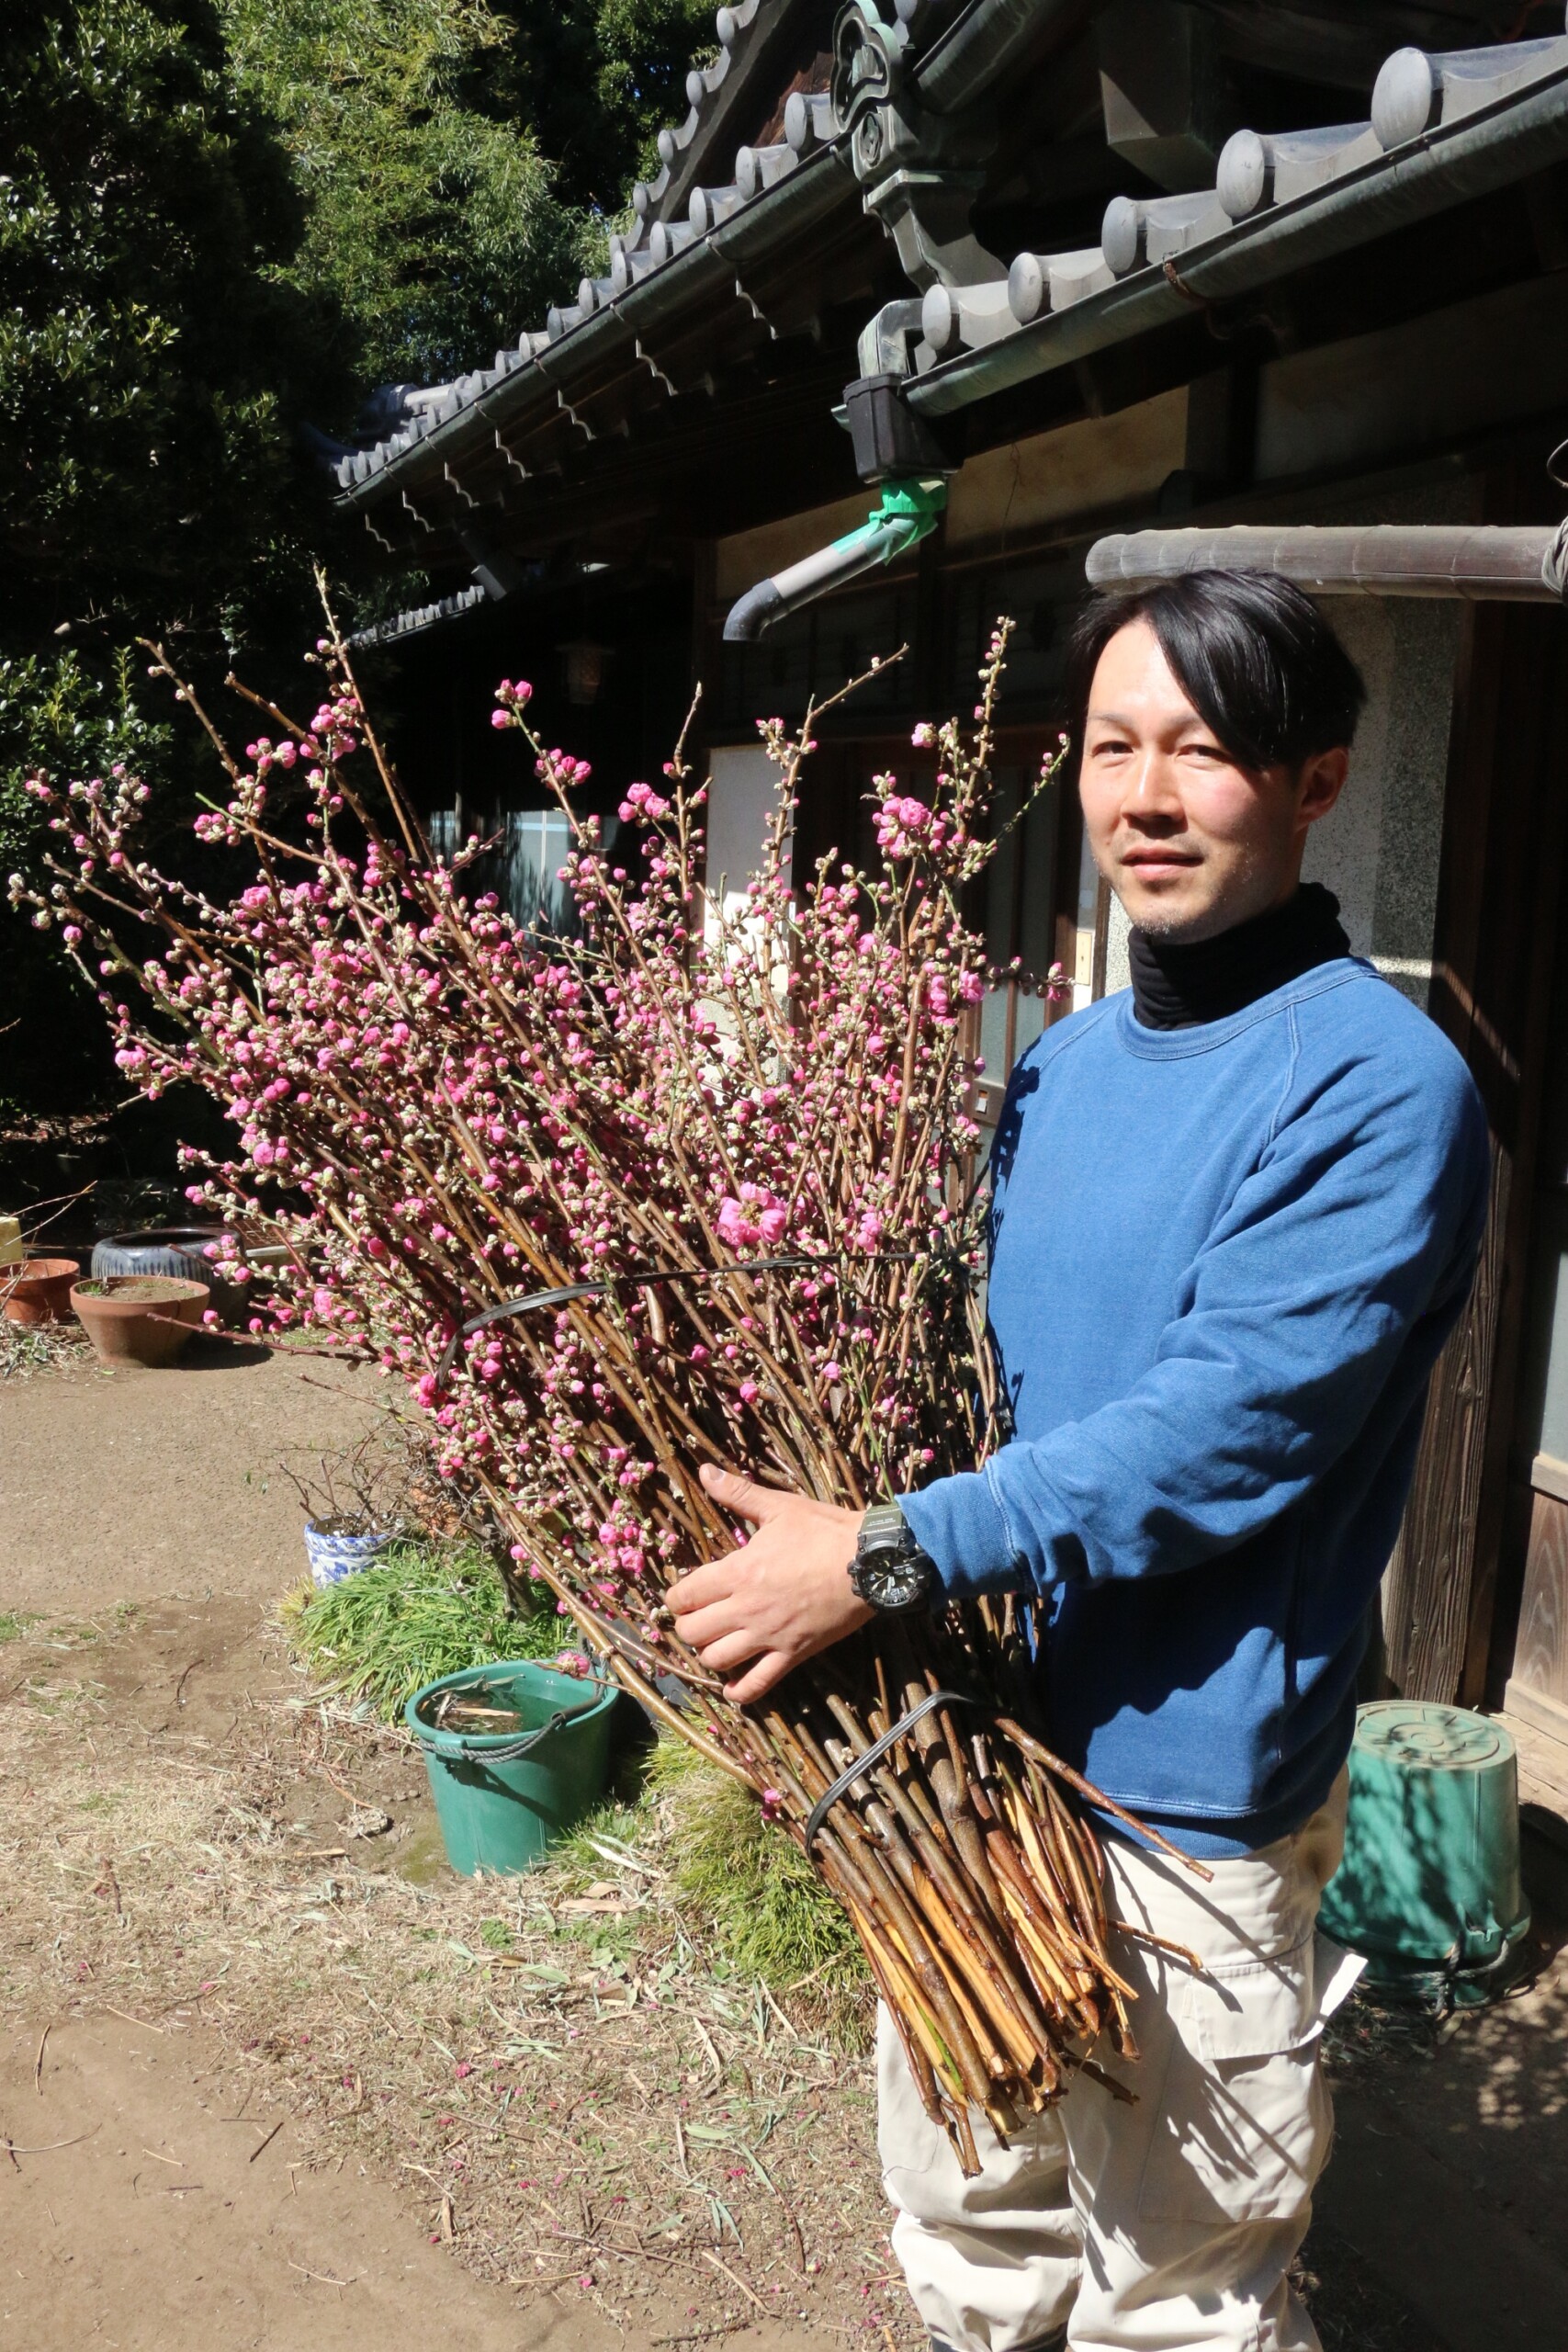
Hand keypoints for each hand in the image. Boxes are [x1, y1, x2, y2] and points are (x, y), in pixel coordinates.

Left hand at [666, 1464, 871, 1704]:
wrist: (872, 1562)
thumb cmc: (825, 1531)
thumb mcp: (779, 1506)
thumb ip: (737, 1492)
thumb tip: (704, 1471)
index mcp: (739, 1572)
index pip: (684, 1595)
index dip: (675, 1597)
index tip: (681, 1595)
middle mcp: (747, 1609)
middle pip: (693, 1632)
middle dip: (687, 1626)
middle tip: (696, 1617)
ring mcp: (769, 1636)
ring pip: (717, 1660)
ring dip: (709, 1654)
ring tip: (715, 1643)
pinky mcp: (793, 1654)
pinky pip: (757, 1685)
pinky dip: (739, 1691)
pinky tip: (733, 1687)